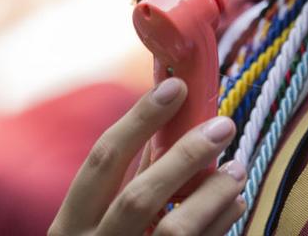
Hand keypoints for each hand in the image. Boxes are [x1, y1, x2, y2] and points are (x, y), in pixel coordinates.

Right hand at [50, 78, 248, 235]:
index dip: (139, 119)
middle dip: (186, 156)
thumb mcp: (98, 224)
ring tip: (237, 168)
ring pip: (175, 231)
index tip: (175, 86)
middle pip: (139, 196)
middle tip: (224, 125)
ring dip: (213, 194)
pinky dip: (220, 224)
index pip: (102, 161)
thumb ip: (130, 181)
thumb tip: (171, 121)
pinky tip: (233, 205)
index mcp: (70, 226)